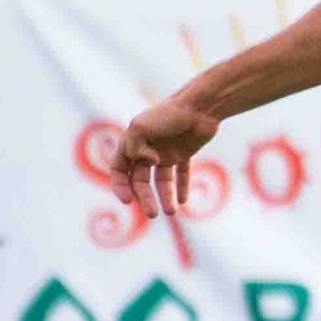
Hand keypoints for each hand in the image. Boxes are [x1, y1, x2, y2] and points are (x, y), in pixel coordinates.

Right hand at [110, 97, 221, 219]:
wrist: (201, 106)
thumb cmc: (170, 114)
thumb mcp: (142, 127)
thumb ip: (134, 148)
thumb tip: (148, 163)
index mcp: (132, 142)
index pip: (119, 170)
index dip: (120, 186)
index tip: (128, 200)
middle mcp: (147, 148)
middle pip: (140, 180)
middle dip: (145, 198)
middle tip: (153, 214)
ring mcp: (166, 151)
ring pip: (162, 180)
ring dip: (165, 197)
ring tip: (172, 211)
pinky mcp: (184, 152)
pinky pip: (181, 174)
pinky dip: (182, 187)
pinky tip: (184, 200)